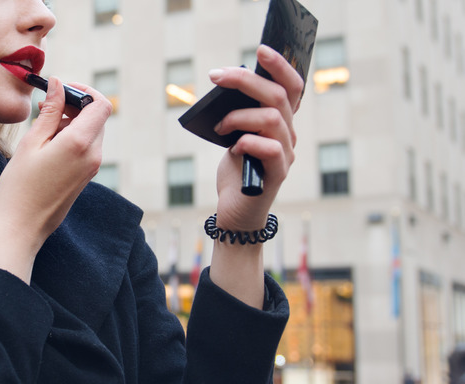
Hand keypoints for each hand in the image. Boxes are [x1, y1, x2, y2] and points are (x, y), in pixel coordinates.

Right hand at [0, 77, 112, 282]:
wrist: (22, 228)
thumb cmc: (20, 187)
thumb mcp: (31, 142)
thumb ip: (50, 112)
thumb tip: (59, 85)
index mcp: (80, 143)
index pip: (101, 104)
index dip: (84, 91)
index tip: (63, 90)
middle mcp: (93, 155)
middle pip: (97, 117)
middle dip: (75, 106)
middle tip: (47, 107)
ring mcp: (91, 168)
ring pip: (91, 132)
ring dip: (72, 122)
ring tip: (42, 127)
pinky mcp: (85, 177)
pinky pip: (86, 148)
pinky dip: (72, 138)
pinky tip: (47, 144)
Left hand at [210, 44, 303, 230]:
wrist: (235, 210)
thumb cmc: (236, 170)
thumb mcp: (234, 135)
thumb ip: (238, 114)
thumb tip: (225, 89)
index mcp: (280, 122)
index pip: (291, 86)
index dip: (280, 65)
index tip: (260, 49)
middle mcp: (288, 135)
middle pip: (278, 96)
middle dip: (246, 81)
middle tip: (217, 76)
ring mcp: (285, 154)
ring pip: (272, 119)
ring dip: (239, 116)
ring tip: (219, 126)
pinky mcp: (277, 174)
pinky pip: (269, 149)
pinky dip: (247, 142)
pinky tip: (233, 148)